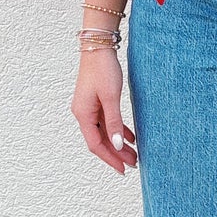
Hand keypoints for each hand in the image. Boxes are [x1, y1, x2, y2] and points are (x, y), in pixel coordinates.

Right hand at [71, 47, 138, 175]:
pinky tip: (130, 138)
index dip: (109, 158)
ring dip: (117, 143)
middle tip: (133, 164)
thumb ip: (114, 122)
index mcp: (83, 114)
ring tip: (134, 154)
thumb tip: (116, 145)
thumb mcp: (111, 97)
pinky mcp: (96, 101)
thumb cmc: (103, 69)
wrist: (98, 46)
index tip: (123, 169)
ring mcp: (89, 107)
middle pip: (100, 140)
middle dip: (116, 153)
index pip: (95, 144)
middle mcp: (83, 113)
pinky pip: (107, 121)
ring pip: (104, 132)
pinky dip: (117, 130)